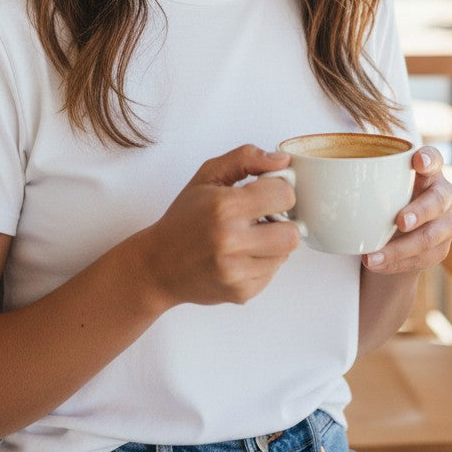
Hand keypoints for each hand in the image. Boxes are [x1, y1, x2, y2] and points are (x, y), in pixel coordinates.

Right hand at [141, 144, 299, 309]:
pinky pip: (272, 273)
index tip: (266, 192)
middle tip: (262, 218)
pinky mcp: (242, 292)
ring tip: (247, 237)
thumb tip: (282, 161)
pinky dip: (261, 262)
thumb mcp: (207, 176)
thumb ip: (245, 159)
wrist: (158, 264)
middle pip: (292, 233)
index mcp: (225, 207)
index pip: (285, 195)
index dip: (279, 190)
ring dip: (272, 243)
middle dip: (282, 222)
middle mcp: (232, 241)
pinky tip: (240, 256)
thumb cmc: (184, 217)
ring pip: (285, 254)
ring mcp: (237, 272)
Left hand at [362, 145, 451, 273]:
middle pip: (440, 199)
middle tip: (400, 221)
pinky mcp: (440, 248)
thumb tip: (309, 175)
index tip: (417, 162)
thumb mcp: (368, 187)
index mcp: (425, 171)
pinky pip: (423, 258)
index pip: (434, 158)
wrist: (387, 239)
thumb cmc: (376, 202)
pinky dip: (397, 263)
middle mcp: (442, 194)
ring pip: (432, 235)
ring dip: (402, 248)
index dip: (429, 158)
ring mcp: (446, 222)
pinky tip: (376, 264)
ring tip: (372, 257)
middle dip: (421, 210)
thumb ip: (352, 178)